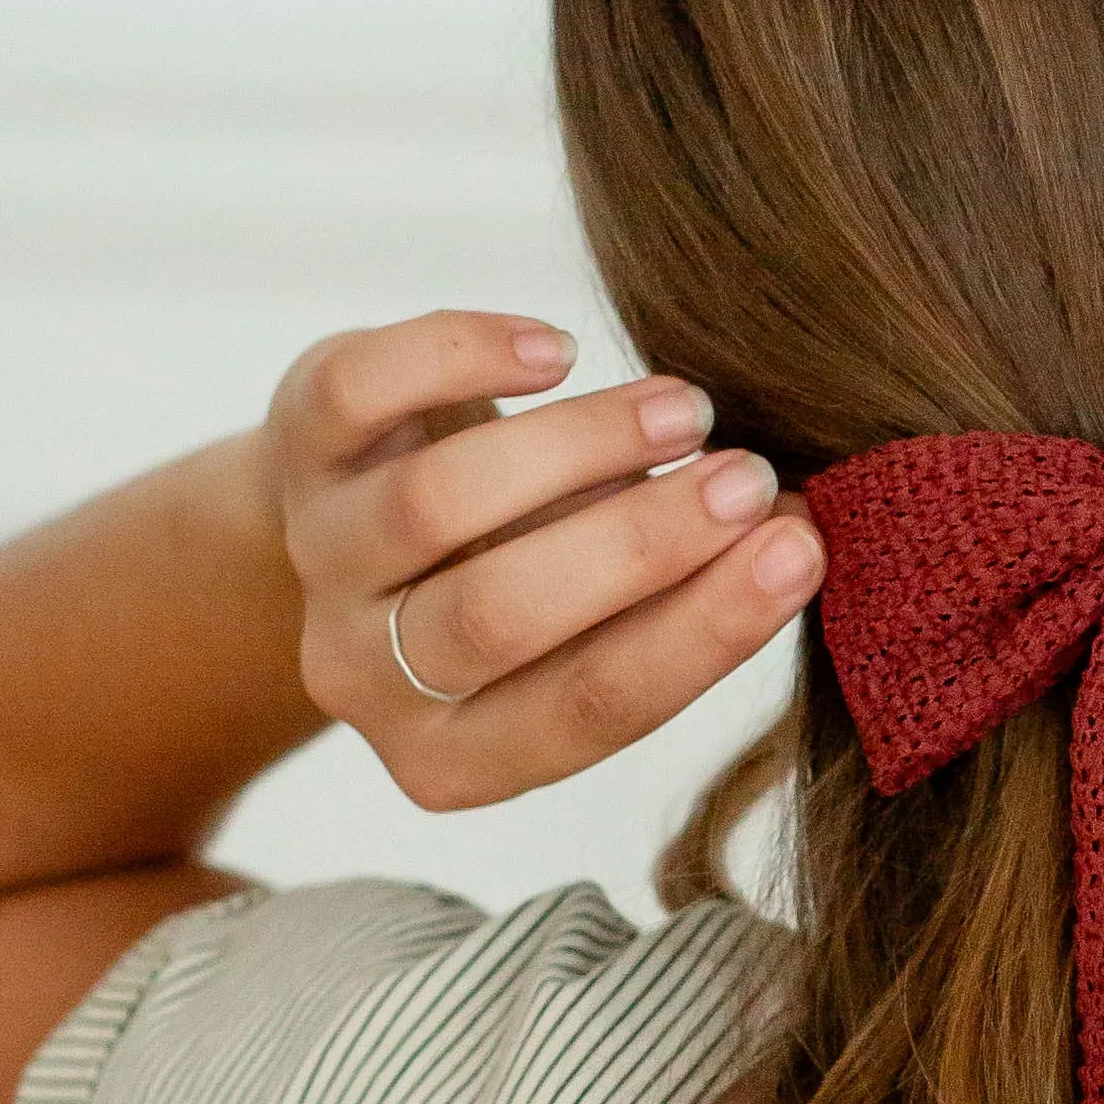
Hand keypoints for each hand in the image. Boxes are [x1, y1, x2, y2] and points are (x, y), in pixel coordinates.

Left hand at [272, 311, 822, 810]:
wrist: (363, 519)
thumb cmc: (527, 581)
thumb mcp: (590, 633)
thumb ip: (672, 607)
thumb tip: (803, 536)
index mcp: (452, 755)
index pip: (586, 712)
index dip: (700, 631)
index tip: (803, 550)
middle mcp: (366, 674)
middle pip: (497, 616)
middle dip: (641, 543)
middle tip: (753, 476)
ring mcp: (324, 557)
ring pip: (433, 506)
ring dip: (578, 447)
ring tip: (686, 408)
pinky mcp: (299, 446)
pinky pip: (360, 395)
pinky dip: (461, 359)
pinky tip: (557, 349)